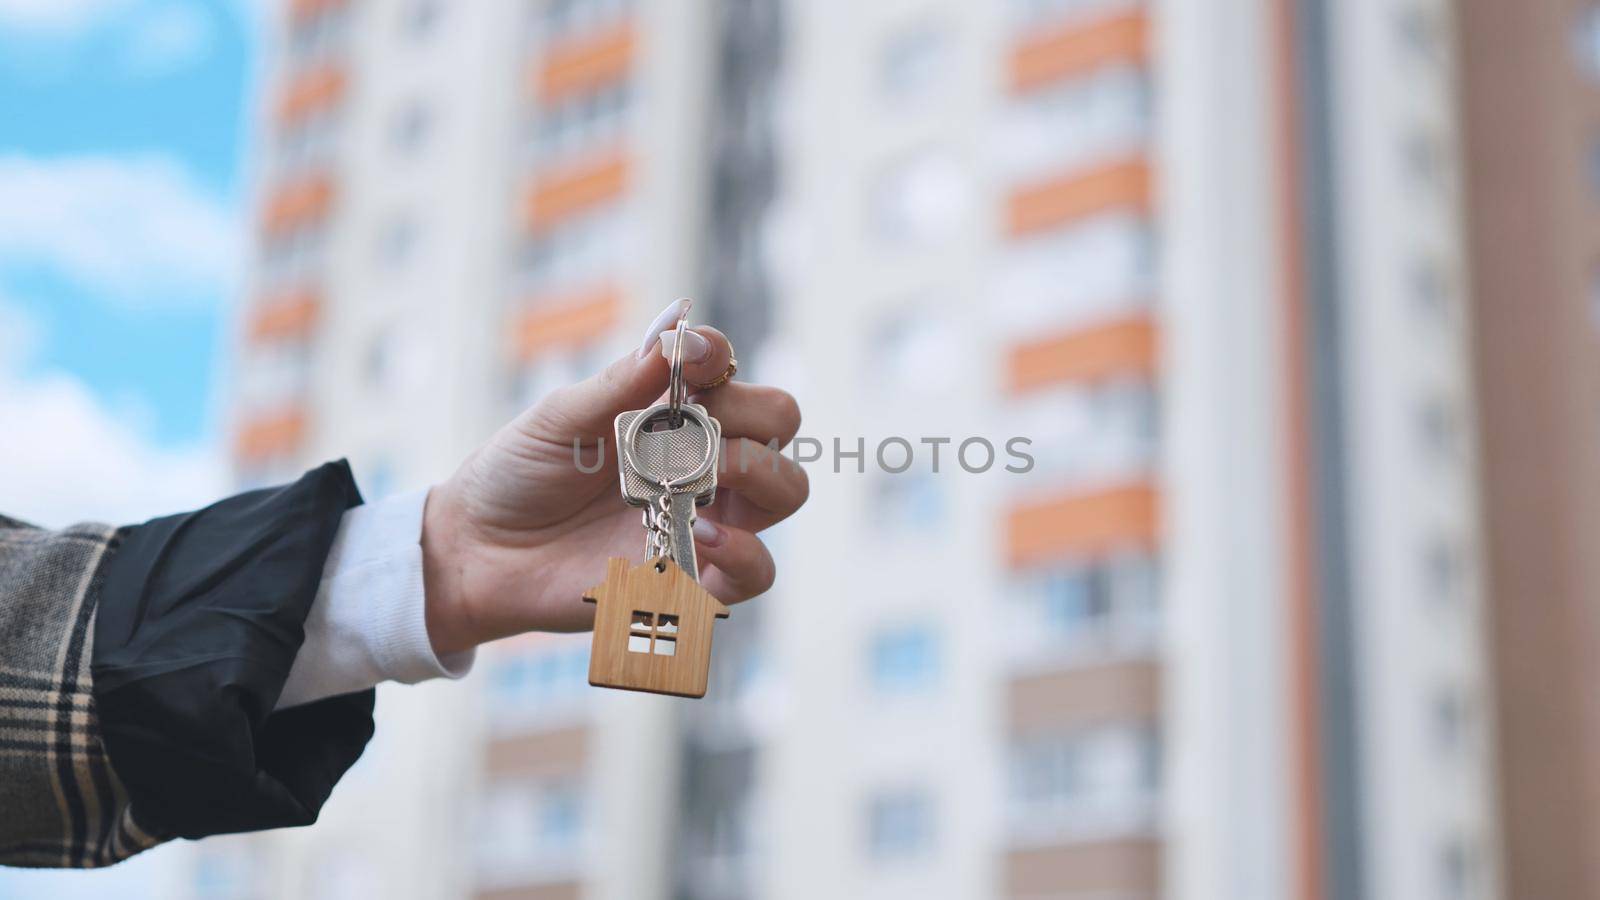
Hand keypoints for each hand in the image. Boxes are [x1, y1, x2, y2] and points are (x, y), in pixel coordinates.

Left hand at [420, 301, 807, 655]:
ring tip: (706, 480)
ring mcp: (706, 516)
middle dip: (754, 414)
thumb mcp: (561, 416)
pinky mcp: (695, 578)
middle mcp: (702, 460)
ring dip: (761, 474)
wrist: (480, 549)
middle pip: (779, 424)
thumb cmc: (518, 474)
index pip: (731, 370)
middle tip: (701, 426)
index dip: (719, 356)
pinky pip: (757, 571)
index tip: (692, 355)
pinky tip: (705, 536)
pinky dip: (747, 551)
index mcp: (674, 413)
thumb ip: (622, 381)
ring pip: (786, 488)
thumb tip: (677, 330)